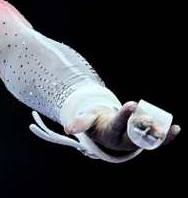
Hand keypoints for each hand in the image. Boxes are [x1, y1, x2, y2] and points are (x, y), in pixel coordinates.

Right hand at [64, 101, 180, 150]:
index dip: (125, 115)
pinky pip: (157, 140)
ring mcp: (136, 141)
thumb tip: (67, 129)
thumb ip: (80, 122)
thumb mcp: (87, 121)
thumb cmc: (96, 123)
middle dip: (143, 125)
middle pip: (135, 133)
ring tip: (165, 126)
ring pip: (148, 137)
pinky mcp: (144, 140)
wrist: (105, 133)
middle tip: (149, 118)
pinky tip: (176, 129)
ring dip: (157, 133)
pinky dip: (167, 136)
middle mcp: (124, 140)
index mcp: (110, 133)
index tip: (132, 104)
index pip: (117, 124)